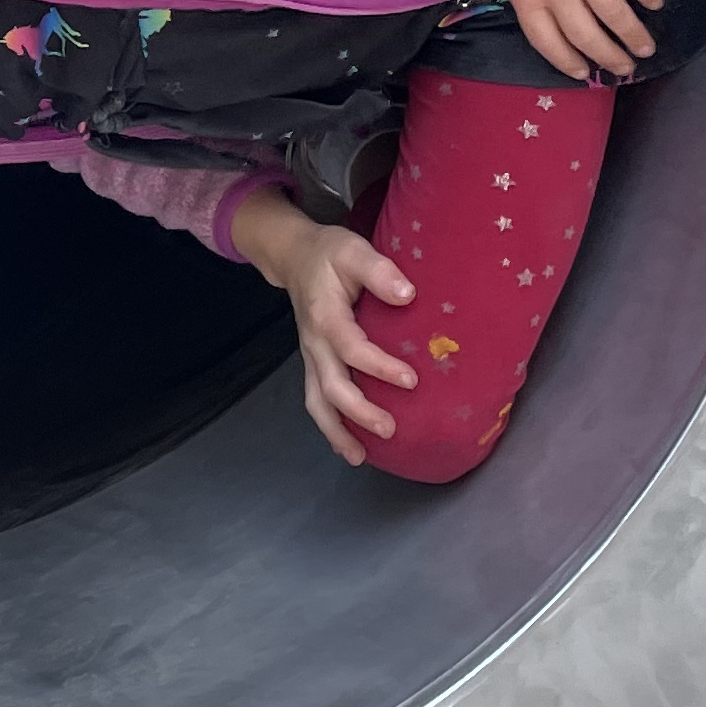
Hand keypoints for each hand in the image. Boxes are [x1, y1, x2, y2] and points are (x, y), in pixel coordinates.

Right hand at [228, 185, 417, 464]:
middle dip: (358, 412)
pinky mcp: (313, 364)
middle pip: (330, 386)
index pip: (350, 348)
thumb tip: (407, 294)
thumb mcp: (352, 249)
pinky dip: (331, 427)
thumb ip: (378, 270)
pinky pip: (317, 401)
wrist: (293, 257)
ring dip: (337, 431)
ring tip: (360, 457)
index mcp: (325, 316)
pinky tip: (352, 447)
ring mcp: (310, 357)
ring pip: (317, 402)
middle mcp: (314, 343)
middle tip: (390, 429)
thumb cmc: (328, 254)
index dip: (379, 367)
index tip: (411, 380)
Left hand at [487, 0, 661, 81]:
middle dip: (609, 57)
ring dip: (634, 35)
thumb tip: (549, 2)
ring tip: (646, 48)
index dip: (568, 61)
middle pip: (587, 37)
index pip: (548, 42)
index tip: (584, 73)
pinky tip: (655, 3)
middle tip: (625, 68)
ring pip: (615, 16)